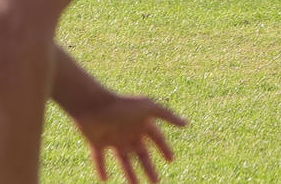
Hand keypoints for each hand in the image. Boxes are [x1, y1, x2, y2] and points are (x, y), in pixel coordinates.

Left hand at [68, 92, 186, 183]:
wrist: (94, 104)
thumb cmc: (123, 104)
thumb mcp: (149, 109)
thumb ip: (168, 116)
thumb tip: (187, 123)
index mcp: (142, 123)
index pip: (157, 138)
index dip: (164, 148)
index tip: (171, 160)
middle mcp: (129, 132)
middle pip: (142, 154)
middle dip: (149, 168)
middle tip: (156, 182)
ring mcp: (113, 138)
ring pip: (124, 160)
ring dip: (130, 173)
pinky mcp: (97, 142)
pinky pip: (100, 159)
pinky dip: (101, 168)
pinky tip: (105, 179)